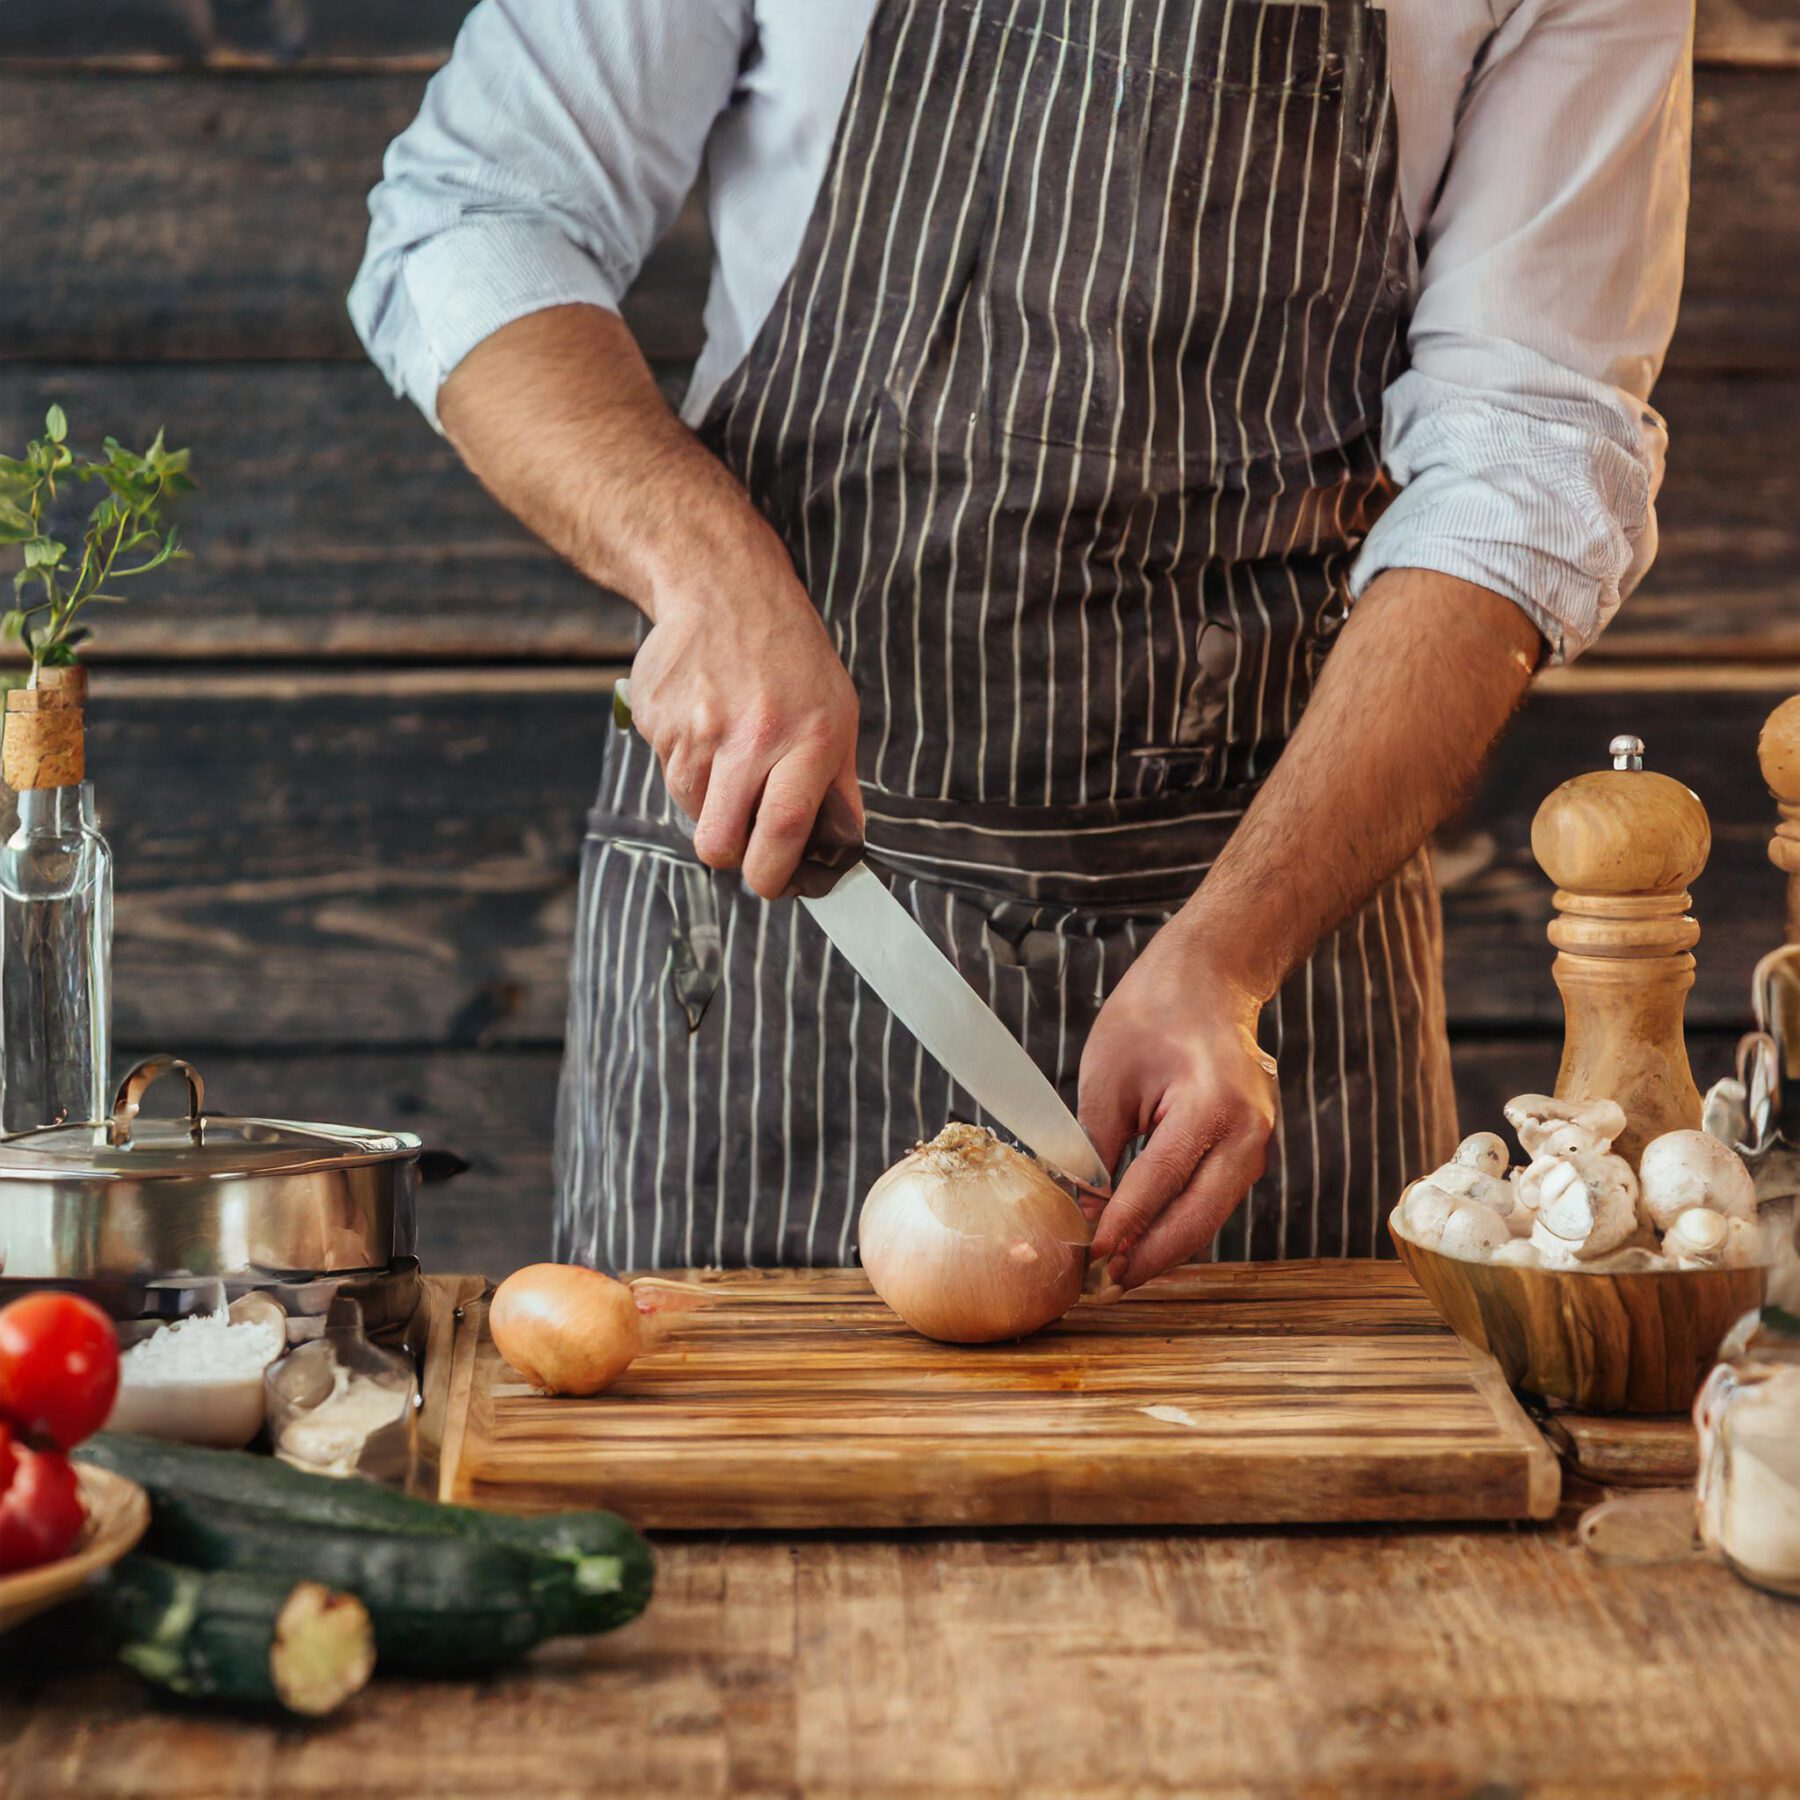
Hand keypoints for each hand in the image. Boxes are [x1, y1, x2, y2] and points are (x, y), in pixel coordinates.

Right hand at [628, 523, 862, 899]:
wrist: (724, 588)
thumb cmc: (792, 658)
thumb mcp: (839, 715)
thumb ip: (838, 789)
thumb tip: (839, 855)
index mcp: (808, 737)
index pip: (785, 828)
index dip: (773, 872)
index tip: (773, 882)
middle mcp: (749, 735)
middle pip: (718, 842)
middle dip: (730, 852)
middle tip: (744, 832)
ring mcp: (694, 727)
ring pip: (690, 811)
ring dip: (710, 800)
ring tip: (731, 752)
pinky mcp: (655, 718)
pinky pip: (666, 771)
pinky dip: (686, 763)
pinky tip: (705, 721)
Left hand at [1079, 921, 1277, 1288]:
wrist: (1208, 979)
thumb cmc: (1151, 1016)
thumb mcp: (1107, 1078)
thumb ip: (1095, 1149)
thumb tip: (1083, 1210)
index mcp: (1212, 1105)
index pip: (1161, 1182)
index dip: (1125, 1225)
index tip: (1092, 1256)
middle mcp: (1248, 1130)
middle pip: (1199, 1216)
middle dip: (1152, 1256)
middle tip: (1107, 1285)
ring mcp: (1259, 1142)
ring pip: (1212, 1214)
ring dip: (1168, 1246)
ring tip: (1121, 1273)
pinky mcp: (1252, 1148)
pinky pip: (1216, 1196)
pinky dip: (1183, 1221)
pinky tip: (1146, 1240)